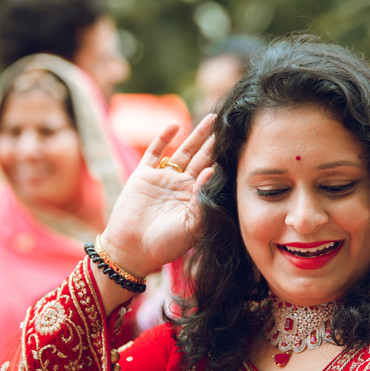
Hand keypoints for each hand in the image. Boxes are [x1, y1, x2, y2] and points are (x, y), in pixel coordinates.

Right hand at [98, 114, 216, 279]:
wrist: (133, 251)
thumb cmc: (165, 244)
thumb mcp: (192, 225)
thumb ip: (202, 198)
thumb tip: (211, 170)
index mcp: (194, 197)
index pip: (211, 171)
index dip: (221, 156)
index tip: (236, 141)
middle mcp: (180, 185)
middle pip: (199, 157)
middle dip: (211, 140)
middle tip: (225, 121)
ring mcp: (162, 179)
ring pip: (182, 151)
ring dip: (194, 135)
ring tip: (209, 120)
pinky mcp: (143, 176)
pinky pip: (155, 153)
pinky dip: (163, 138)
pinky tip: (174, 125)